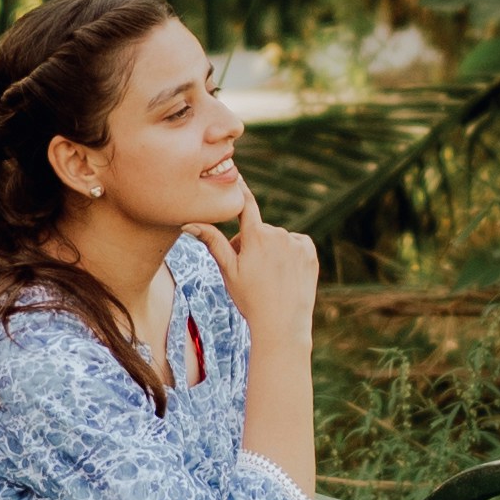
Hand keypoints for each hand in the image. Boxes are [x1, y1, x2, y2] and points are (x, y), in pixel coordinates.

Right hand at [193, 188, 320, 352]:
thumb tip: (188, 222)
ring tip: (269, 277)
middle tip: (250, 272)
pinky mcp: (310, 252)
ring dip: (271, 250)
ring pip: (278, 239)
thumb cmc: (250, 300)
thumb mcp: (228, 271)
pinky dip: (290, 254)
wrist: (282, 325)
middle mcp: (278, 234)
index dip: (240, 189)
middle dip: (252, 244)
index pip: (245, 203)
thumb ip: (212, 242)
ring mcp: (297, 243)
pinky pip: (296, 244)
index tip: (236, 173)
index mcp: (256, 236)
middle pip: (259, 230)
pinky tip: (285, 273)